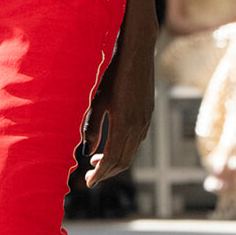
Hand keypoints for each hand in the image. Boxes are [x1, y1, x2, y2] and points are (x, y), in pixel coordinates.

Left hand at [84, 42, 154, 186]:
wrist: (138, 53)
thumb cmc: (113, 72)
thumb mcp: (98, 99)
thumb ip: (93, 126)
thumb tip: (87, 150)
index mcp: (124, 124)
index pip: (112, 159)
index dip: (99, 173)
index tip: (88, 181)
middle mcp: (138, 126)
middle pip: (123, 161)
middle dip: (106, 172)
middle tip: (90, 177)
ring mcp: (145, 121)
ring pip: (130, 152)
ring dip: (114, 161)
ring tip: (96, 162)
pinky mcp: (148, 115)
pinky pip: (136, 141)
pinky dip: (122, 149)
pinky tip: (110, 144)